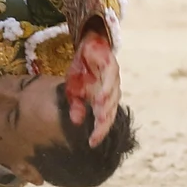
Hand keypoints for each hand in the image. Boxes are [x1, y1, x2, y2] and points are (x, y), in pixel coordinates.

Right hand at [64, 28, 118, 147]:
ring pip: (112, 97)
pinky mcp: (111, 66)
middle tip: (96, 135)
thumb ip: (77, 105)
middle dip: (103, 124)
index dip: (99, 131)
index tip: (92, 143)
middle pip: (110, 111)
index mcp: (102, 99)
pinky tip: (100, 98)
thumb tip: (76, 122)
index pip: (103, 119)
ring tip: (99, 119)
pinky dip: (106, 89)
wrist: (89, 43)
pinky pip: (110, 79)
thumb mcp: (74, 89)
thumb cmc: (83, 69)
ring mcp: (113, 79)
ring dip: (106, 108)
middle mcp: (111, 92)